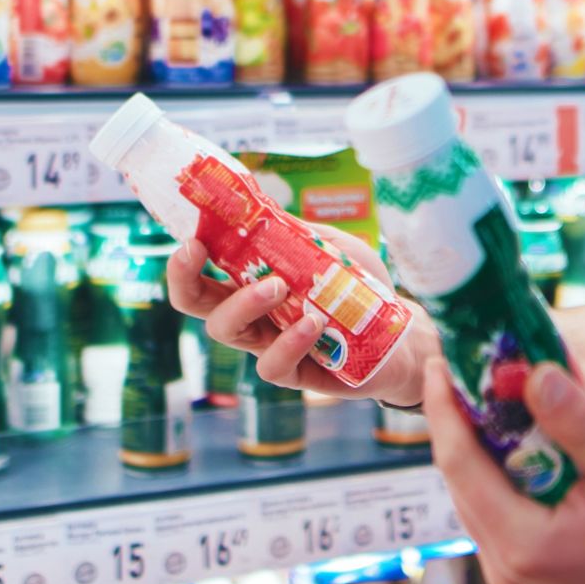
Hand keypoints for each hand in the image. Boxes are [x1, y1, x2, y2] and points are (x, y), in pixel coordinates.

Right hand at [166, 223, 440, 406]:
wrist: (401, 332)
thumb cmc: (361, 288)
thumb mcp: (332, 248)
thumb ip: (299, 234)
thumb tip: (265, 209)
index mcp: (252, 283)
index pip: (203, 273)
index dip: (183, 259)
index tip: (191, 237)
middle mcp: (253, 316)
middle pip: (197, 305)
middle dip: (184, 280)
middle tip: (199, 252)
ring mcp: (270, 345)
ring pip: (228, 332)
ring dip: (244, 304)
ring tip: (279, 286)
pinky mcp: (296, 374)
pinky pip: (272, 366)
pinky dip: (288, 342)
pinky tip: (313, 323)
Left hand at [423, 358, 584, 583]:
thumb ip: (579, 423)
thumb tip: (534, 374)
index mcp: (523, 545)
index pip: (458, 464)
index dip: (443, 409)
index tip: (438, 363)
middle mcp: (504, 564)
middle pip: (458, 476)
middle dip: (457, 418)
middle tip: (461, 366)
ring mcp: (509, 568)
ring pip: (471, 488)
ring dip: (474, 439)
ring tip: (481, 390)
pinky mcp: (518, 563)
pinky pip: (490, 503)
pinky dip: (493, 464)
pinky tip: (507, 431)